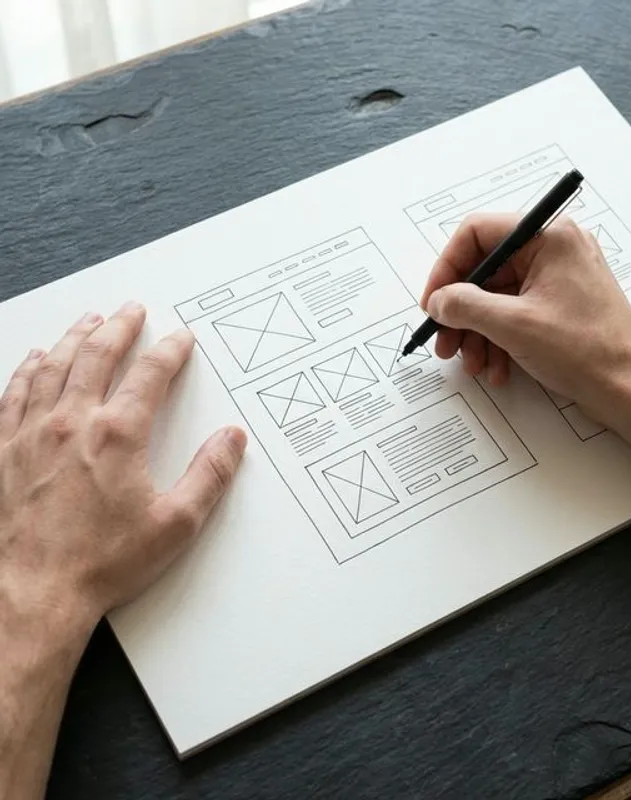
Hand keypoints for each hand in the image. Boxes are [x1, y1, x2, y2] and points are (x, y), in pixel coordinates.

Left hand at [0, 302, 246, 632]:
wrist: (30, 593)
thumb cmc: (100, 562)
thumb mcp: (176, 523)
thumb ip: (209, 475)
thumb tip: (232, 439)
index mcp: (117, 435)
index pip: (150, 375)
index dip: (169, 351)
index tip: (180, 338)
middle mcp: (71, 423)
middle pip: (96, 357)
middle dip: (118, 328)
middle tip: (131, 310)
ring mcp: (30, 434)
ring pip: (53, 367)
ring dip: (74, 339)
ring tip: (88, 321)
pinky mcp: (2, 451)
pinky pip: (13, 394)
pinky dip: (27, 370)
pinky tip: (33, 360)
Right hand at [420, 214, 630, 424]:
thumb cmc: (587, 350)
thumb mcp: (513, 325)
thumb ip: (466, 306)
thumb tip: (438, 301)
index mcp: (549, 237)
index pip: (478, 233)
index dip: (448, 267)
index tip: (433, 302)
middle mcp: (554, 250)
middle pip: (486, 271)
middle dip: (461, 312)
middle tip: (445, 343)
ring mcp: (558, 280)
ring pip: (498, 298)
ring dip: (478, 333)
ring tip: (473, 365)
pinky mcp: (560, 307)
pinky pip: (516, 315)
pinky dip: (500, 341)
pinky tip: (497, 369)